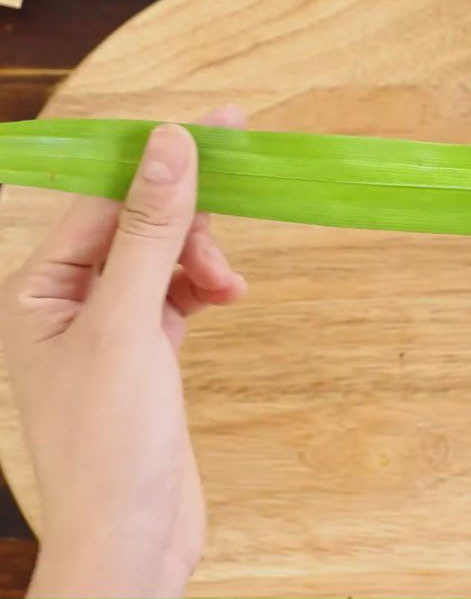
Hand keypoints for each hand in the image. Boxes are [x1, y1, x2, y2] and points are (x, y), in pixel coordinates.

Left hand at [0, 107, 247, 597]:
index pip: (103, 201)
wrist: (135, 541)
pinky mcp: (146, 350)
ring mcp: (109, 327)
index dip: (161, 164)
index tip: (220, 127)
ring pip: (165, 260)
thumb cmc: (110, 440)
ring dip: (202, 261)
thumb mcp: (128, 322)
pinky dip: (206, 289)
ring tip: (230, 285)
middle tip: (233, 223)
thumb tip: (170, 143)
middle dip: (188, 225)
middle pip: (139, 227)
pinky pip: (179, 295)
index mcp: (37, 289)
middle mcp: (68, 302)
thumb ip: (150, 230)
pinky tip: (228, 295)